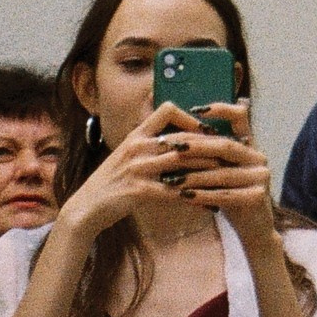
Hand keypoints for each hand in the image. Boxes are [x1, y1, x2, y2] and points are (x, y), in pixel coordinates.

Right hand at [57, 108, 224, 242]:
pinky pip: (173, 193)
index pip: (166, 110)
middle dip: (209, 145)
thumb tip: (176, 140)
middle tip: (230, 152)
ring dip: (207, 170)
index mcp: (136, 135)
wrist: (86, 207)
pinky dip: (193, 197)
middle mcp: (137, 147)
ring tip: (227, 175)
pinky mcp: (138, 191)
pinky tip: (209, 204)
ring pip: (181, 164)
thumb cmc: (110, 183)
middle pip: (182, 138)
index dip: (190, 116)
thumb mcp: (126, 155)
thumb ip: (148, 144)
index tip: (207, 128)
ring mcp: (137, 169)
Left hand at [162, 99, 279, 252]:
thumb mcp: (223, 171)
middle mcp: (258, 158)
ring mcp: (260, 177)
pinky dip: (203, 195)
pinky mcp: (257, 197)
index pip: (241, 118)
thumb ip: (210, 155)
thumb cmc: (231, 196)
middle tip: (170, 147)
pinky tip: (184, 198)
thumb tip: (176, 137)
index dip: (221, 109)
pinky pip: (225, 195)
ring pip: (222, 173)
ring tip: (170, 179)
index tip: (196, 109)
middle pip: (225, 146)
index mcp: (250, 146)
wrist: (253, 228)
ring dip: (193, 176)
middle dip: (195, 146)